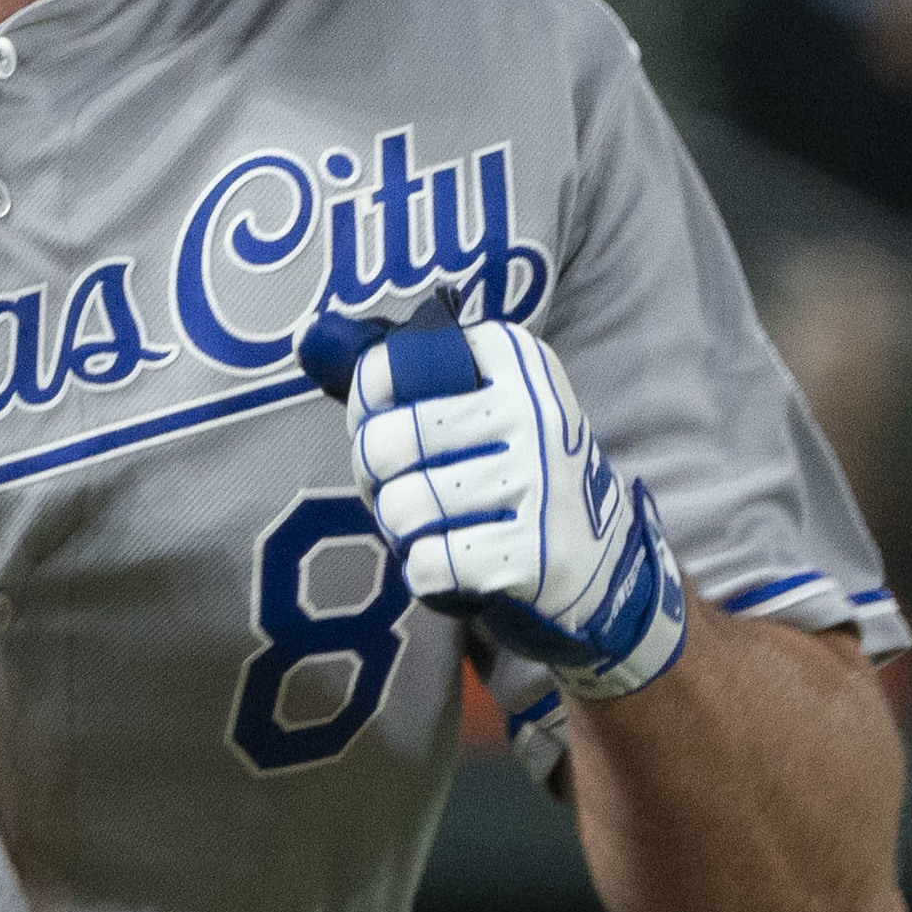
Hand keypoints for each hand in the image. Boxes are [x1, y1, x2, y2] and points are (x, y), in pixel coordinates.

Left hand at [323, 312, 688, 699]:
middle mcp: (534, 410)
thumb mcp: (473, 405)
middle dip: (376, 480)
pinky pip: (429, 565)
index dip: (366, 413)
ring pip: (402, 508)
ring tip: (437, 528)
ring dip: (403, 532)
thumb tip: (310, 337)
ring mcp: (541, 484)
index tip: (395, 431)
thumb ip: (397, 376)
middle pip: (384, 443)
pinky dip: (428, 575)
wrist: (601, 564)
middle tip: (406, 491)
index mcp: (513, 357)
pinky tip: (459, 565)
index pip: (384, 369)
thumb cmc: (510, 474)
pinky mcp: (537, 555)